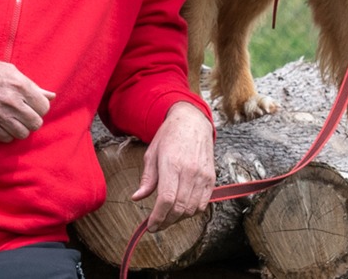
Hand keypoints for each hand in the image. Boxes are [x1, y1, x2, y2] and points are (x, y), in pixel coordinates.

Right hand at [0, 55, 55, 142]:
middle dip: (33, 120)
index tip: (34, 106)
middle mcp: (12, 101)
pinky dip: (8, 134)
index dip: (41, 108)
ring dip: (21, 128)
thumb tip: (52, 96)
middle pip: (36, 123)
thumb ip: (34, 86)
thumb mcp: (13, 73)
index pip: (44, 107)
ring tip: (15, 120)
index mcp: (21, 86)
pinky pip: (6, 138)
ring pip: (22, 133)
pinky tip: (4, 124)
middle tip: (26, 115)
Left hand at [131, 102, 214, 231]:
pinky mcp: (211, 177)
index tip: (151, 225)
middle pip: (179, 208)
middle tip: (157, 224)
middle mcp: (189, 171)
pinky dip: (193, 211)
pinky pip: (203, 203)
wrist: (192, 121)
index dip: (158, 217)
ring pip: (192, 209)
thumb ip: (147, 178)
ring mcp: (202, 175)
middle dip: (166, 221)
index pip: (166, 199)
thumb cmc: (169, 136)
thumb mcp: (152, 153)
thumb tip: (137, 197)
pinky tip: (183, 209)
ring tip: (168, 217)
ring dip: (179, 219)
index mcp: (172, 164)